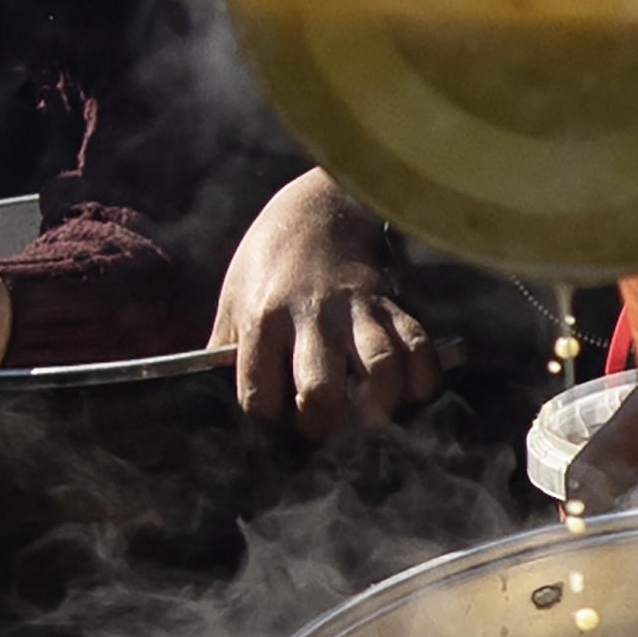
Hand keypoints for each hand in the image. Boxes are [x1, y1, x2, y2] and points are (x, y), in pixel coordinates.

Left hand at [215, 170, 457, 437]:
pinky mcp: (393, 306)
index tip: (273, 422)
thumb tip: (216, 405)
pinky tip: (406, 392)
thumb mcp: (233, 301)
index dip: (266, 422)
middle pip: (321, 390)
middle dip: (324, 425)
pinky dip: (421, 380)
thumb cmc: (268, 265)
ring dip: (380, 407)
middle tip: (325, 427)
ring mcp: (356, 312)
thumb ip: (229, 352)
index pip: (259, 394)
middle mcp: (311, 317)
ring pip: (380, 369)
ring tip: (371, 416)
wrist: (319, 209)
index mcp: (263, 319)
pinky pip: (419, 350)